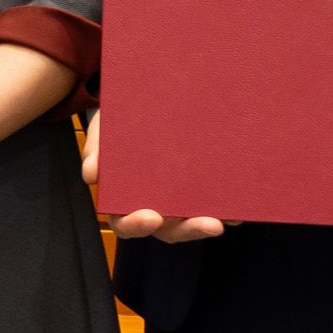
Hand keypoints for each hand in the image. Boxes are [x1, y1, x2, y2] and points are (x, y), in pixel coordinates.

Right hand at [83, 110, 224, 242]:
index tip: (152, 217)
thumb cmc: (119, 122)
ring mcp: (178, 199)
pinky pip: (214, 205)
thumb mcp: (103, 129)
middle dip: (189, 229)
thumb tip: (91, 175)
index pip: (125, 223)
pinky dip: (228, 209)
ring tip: (230, 216)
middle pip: (168, 229)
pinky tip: (241, 205)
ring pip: (193, 221)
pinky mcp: (199, 189)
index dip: (137, 225)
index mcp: (123, 199)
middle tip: (210, 223)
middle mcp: (153, 205)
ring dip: (211, 222)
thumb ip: (95, 149)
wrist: (144, 103)